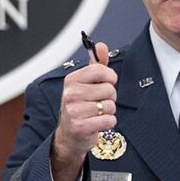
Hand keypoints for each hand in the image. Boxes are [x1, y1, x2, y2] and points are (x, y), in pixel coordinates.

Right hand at [51, 42, 116, 180]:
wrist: (69, 135)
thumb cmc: (80, 106)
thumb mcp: (86, 84)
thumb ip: (96, 65)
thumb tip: (101, 46)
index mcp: (72, 80)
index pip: (100, 70)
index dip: (110, 77)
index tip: (107, 82)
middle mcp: (70, 94)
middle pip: (109, 89)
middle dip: (110, 97)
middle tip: (99, 102)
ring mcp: (74, 111)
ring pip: (110, 105)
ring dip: (108, 111)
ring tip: (97, 113)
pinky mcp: (81, 127)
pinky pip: (109, 120)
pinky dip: (108, 122)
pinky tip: (98, 122)